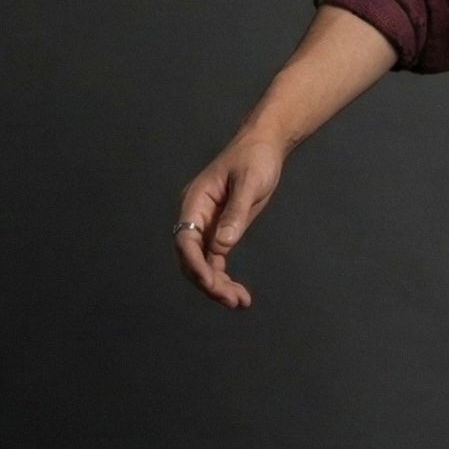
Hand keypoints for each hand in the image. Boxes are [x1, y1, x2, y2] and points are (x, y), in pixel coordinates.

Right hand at [172, 133, 285, 307]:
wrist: (263, 146)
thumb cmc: (255, 158)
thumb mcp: (249, 183)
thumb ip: (235, 213)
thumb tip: (221, 245)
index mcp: (195, 202)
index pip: (185, 239)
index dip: (194, 263)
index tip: (210, 282)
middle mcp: (195, 216)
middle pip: (191, 257)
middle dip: (208, 281)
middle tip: (232, 300)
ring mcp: (206, 226)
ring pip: (203, 263)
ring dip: (217, 285)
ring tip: (240, 302)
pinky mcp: (219, 231)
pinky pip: (215, 260)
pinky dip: (224, 278)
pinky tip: (239, 294)